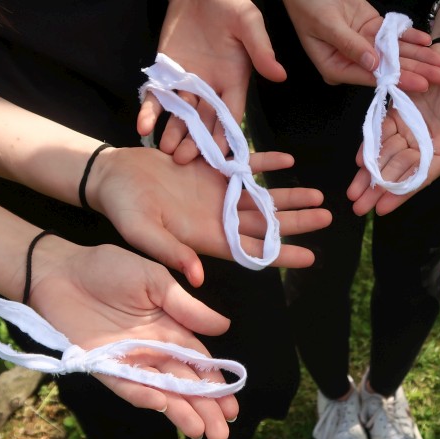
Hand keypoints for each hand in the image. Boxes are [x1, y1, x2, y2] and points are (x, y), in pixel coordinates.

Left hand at [28, 237, 239, 438]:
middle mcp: (153, 351)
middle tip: (221, 433)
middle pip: (185, 385)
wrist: (61, 270)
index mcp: (170, 331)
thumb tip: (224, 327)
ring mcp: (128, 361)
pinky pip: (125, 385)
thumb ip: (187, 307)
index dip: (216, 385)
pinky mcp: (102, 366)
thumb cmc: (109, 269)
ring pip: (160, 392)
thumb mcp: (155, 281)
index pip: (199, 364)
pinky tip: (161, 405)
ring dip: (180, 412)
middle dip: (205, 408)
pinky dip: (142, 394)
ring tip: (201, 433)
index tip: (232, 406)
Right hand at [84, 146, 330, 286]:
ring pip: (261, 197)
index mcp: (206, 237)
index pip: (252, 250)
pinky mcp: (210, 169)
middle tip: (328, 217)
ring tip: (319, 196)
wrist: (111, 178)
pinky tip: (288, 161)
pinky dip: (265, 163)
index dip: (281, 255)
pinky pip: (243, 166)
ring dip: (289, 196)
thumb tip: (197, 276)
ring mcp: (216, 193)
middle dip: (296, 222)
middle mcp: (217, 217)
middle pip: (265, 223)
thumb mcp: (143, 233)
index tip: (310, 257)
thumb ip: (171, 252)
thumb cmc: (123, 210)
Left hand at [140, 0, 286, 163]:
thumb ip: (261, 49)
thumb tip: (279, 75)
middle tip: (186, 159)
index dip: (225, 136)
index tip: (221, 157)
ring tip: (166, 149)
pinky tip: (143, 125)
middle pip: (204, 122)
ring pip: (180, 115)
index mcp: (234, 82)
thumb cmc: (229, 3)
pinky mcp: (165, 73)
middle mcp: (210, 88)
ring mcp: (187, 83)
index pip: (230, 116)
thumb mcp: (248, 23)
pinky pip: (157, 97)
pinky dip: (150, 112)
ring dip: (173, 133)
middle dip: (196, 142)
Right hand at [282, 0, 439, 90]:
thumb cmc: (306, 5)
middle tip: (437, 77)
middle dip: (414, 72)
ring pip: (394, 53)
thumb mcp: (326, 25)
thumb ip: (349, 44)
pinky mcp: (371, 28)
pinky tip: (426, 42)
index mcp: (335, 67)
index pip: (369, 77)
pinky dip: (410, 37)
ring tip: (439, 63)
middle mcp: (351, 59)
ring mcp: (363, 44)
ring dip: (418, 56)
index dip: (395, 80)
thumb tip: (372, 62)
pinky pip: (393, 36)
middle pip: (387, 68)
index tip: (416, 83)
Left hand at [347, 41, 439, 214]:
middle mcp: (427, 145)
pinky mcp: (399, 112)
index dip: (401, 194)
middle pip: (399, 171)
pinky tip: (358, 160)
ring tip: (353, 191)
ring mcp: (411, 129)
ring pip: (386, 155)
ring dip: (369, 173)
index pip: (420, 177)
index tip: (382, 210)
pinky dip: (370, 145)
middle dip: (378, 190)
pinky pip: (381, 132)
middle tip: (358, 207)